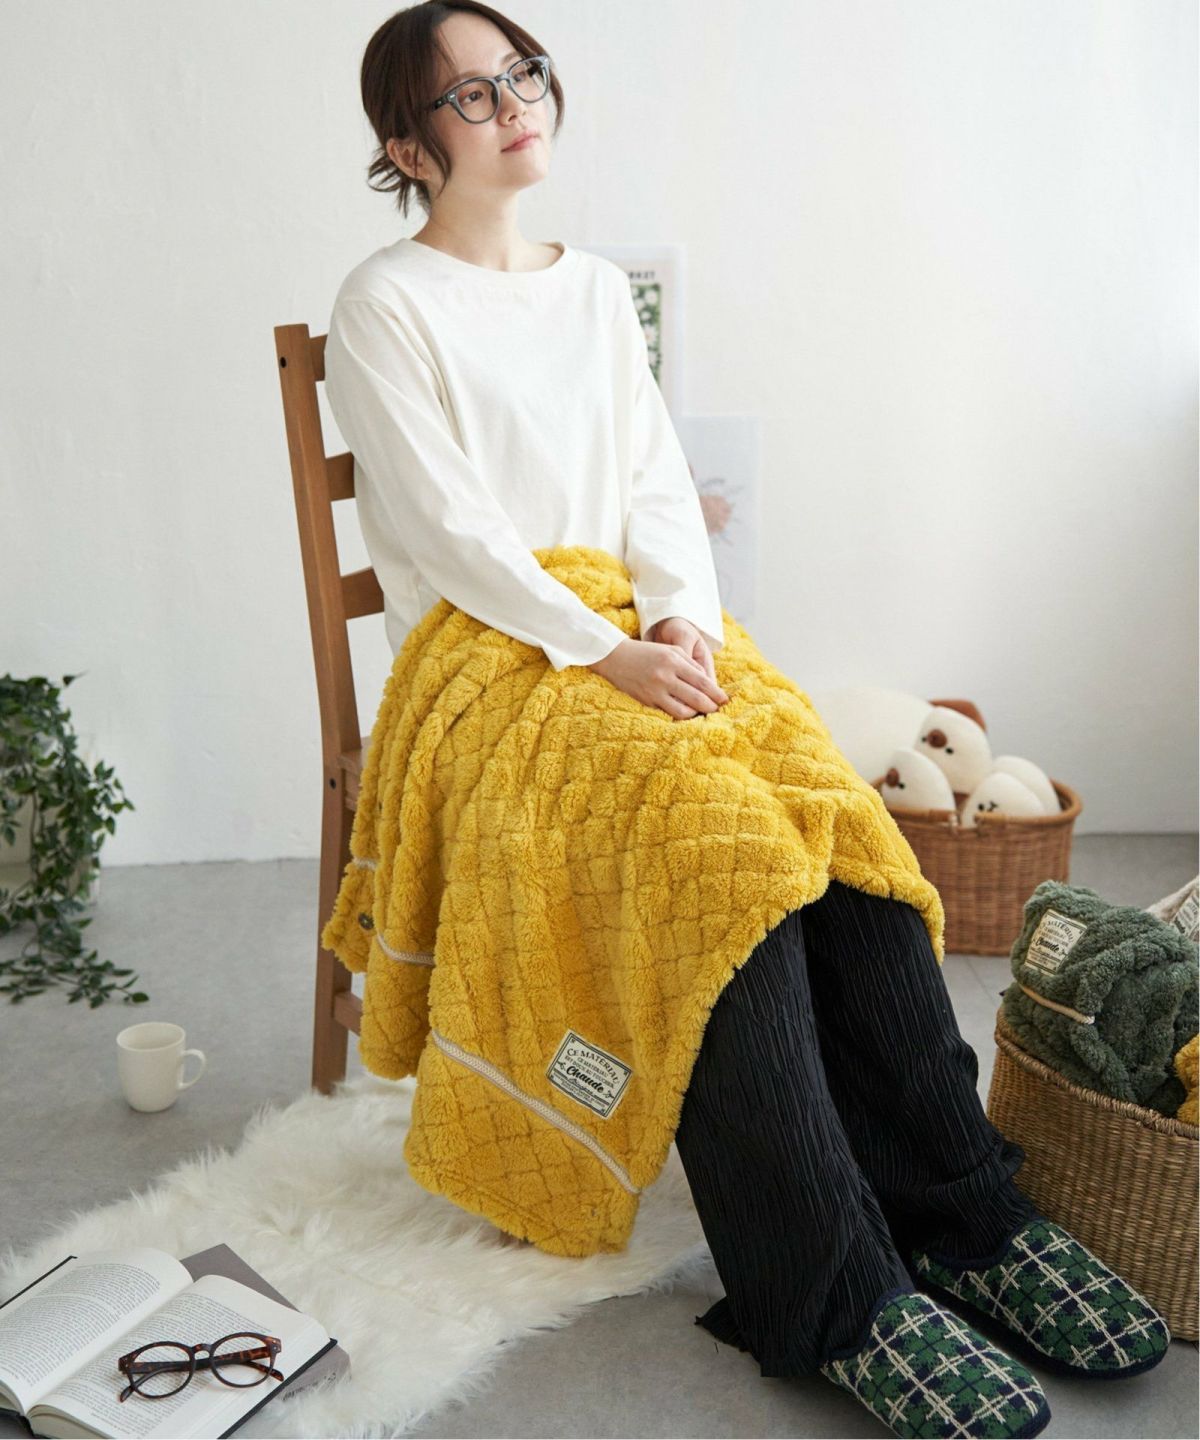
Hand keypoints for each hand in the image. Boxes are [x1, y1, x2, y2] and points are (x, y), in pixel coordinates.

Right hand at [588, 617, 728, 719]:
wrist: (616, 658)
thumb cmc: (648, 653)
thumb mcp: (670, 651)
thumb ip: (690, 664)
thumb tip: (707, 683)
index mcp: (673, 661)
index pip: (702, 681)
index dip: (716, 693)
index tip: (725, 699)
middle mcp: (665, 676)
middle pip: (696, 698)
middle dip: (710, 706)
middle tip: (717, 710)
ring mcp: (655, 691)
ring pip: (683, 711)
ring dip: (695, 714)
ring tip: (701, 713)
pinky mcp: (646, 701)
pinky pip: (668, 713)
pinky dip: (679, 715)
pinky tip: (685, 713)